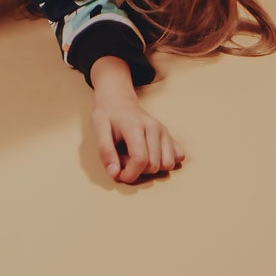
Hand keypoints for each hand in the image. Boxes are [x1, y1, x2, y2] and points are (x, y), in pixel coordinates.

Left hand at [90, 58, 185, 183]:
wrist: (119, 101)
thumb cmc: (108, 116)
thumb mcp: (98, 128)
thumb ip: (105, 151)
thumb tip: (114, 173)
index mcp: (135, 125)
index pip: (140, 159)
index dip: (130, 174)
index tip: (119, 174)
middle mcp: (154, 127)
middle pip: (153, 165)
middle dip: (137, 170)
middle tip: (124, 159)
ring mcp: (164, 131)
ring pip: (167, 165)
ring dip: (151, 168)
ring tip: (136, 156)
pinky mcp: (170, 136)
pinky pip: (177, 157)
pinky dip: (164, 162)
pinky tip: (150, 155)